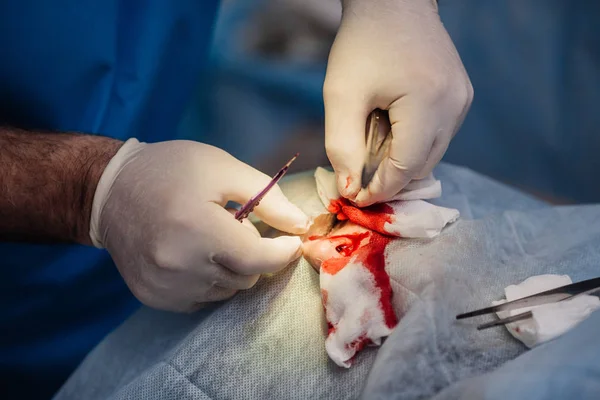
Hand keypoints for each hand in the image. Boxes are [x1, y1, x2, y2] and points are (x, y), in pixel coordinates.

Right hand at [89, 139, 309, 311]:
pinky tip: (194, 254)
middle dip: (253, 255)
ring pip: (227, 291)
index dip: (282, 252)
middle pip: (245, 277)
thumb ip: (268, 198)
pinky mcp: (154, 297)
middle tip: (238, 228)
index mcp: (197, 228)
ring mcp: (164, 286)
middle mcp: (179, 265)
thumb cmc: (170, 170)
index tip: (291, 241)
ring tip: (212, 239)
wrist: (110, 190)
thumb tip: (301, 226)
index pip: (257, 260)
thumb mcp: (222, 169)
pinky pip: (202, 299)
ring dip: (232, 269)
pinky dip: (209, 281)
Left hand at [323, 0, 472, 205]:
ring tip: (372, 144)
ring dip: (401, 162)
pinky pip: (437, 136)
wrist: (393, 2)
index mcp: (428, 103)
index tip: (354, 198)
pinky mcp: (461, 96)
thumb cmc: (361, 44)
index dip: (378, 190)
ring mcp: (462, 101)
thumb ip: (342, 147)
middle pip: (422, 167)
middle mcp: (455, 106)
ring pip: (431, 155)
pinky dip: (413, 144)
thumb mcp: (341, 95)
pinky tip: (390, 129)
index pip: (405, 169)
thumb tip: (351, 190)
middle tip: (358, 175)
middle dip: (389, 179)